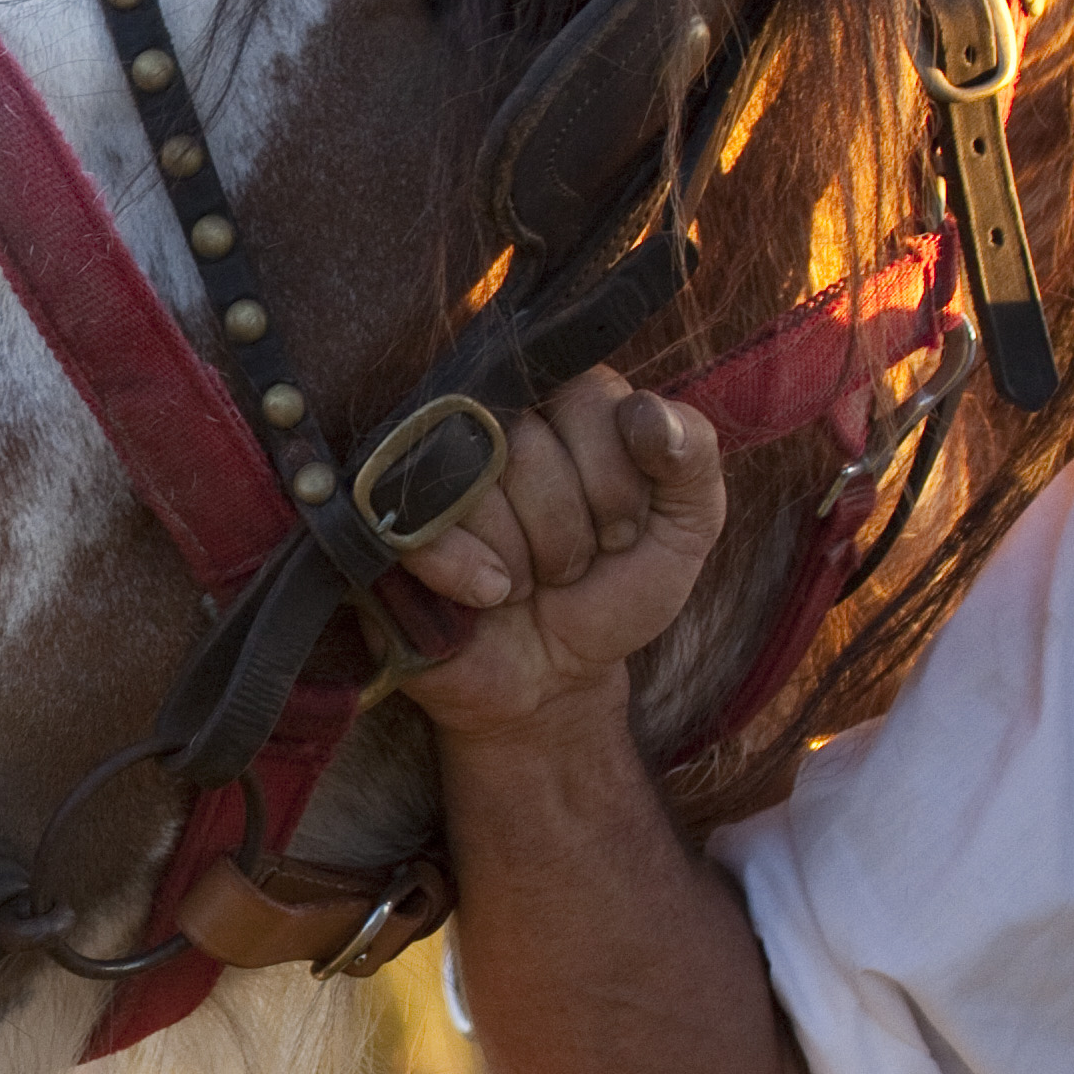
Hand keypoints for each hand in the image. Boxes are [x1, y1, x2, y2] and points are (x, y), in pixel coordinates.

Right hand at [388, 370, 733, 751]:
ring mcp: (428, 465)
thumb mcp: (683, 530)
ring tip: (528, 583)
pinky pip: (422, 528)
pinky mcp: (382, 518)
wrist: (551, 679)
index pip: (586, 395)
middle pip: (524, 442)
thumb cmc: (612, 592)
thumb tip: (646, 412)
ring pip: (474, 483)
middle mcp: (489, 413)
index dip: (614, 479)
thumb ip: (691, 457)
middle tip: (571, 568)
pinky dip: (472, 575)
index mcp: (564, 399)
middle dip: (568, 532)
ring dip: (523, 561)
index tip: (622, 531)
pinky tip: (490, 596)